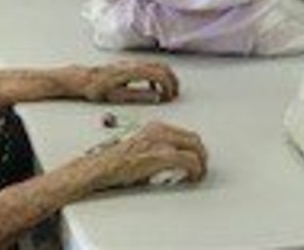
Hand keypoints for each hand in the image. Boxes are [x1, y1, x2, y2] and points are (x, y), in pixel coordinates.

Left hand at [78, 62, 179, 103]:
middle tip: (174, 95)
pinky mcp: (129, 65)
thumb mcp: (117, 97)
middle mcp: (134, 64)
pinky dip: (157, 76)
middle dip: (172, 81)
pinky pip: (149, 67)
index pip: (159, 75)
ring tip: (167, 93)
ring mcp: (132, 63)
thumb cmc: (96, 89)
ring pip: (157, 65)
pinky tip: (152, 88)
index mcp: (132, 72)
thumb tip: (156, 97)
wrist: (83, 79)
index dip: (168, 86)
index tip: (169, 98)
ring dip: (166, 78)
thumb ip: (138, 96)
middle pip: (162, 67)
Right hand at [91, 121, 207, 189]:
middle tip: (201, 166)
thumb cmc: (114, 160)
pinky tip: (193, 177)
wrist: (102, 166)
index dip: (193, 148)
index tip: (195, 157)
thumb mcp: (138, 145)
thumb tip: (170, 157)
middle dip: (201, 154)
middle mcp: (160, 130)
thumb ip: (155, 146)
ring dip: (200, 162)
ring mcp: (162, 142)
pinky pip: (190, 161)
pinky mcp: (162, 156)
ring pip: (196, 148)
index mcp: (154, 127)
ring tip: (198, 173)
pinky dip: (196, 170)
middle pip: (193, 139)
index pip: (184, 133)